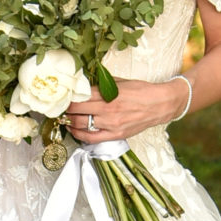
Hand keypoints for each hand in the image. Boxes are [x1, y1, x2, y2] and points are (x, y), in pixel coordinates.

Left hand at [64, 79, 188, 144]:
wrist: (160, 104)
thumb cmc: (141, 91)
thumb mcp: (120, 82)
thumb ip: (102, 84)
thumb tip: (85, 84)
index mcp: (107, 94)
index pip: (79, 97)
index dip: (67, 97)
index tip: (63, 97)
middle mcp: (107, 110)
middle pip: (76, 110)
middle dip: (65, 109)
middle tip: (60, 108)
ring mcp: (110, 124)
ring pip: (80, 125)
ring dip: (69, 122)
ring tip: (65, 118)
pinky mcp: (116, 135)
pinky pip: (91, 138)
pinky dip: (79, 135)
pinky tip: (74, 130)